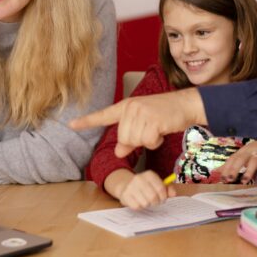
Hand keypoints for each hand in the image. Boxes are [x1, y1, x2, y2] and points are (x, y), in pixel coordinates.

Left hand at [70, 89, 206, 157]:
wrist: (186, 104)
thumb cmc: (165, 115)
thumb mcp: (144, 125)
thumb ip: (129, 138)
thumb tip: (118, 152)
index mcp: (126, 106)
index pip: (103, 115)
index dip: (86, 121)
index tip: (71, 124)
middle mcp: (130, 106)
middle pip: (123, 138)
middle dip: (137, 141)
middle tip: (150, 131)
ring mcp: (141, 111)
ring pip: (134, 140)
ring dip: (148, 141)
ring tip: (157, 129)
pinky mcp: (152, 118)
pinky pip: (148, 141)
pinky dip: (156, 141)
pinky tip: (162, 130)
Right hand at [118, 170, 176, 209]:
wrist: (126, 185)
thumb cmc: (146, 186)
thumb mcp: (157, 184)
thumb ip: (168, 188)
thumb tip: (173, 194)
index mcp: (149, 174)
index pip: (161, 188)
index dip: (163, 196)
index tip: (162, 198)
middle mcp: (139, 178)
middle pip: (153, 197)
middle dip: (156, 202)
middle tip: (155, 202)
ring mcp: (131, 187)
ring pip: (145, 203)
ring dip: (147, 204)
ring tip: (145, 200)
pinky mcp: (125, 195)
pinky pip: (137, 206)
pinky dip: (139, 207)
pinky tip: (138, 201)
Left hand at [219, 141, 256, 183]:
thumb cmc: (256, 151)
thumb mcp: (244, 155)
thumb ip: (232, 163)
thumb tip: (217, 171)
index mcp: (242, 151)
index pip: (232, 159)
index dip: (226, 168)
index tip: (221, 178)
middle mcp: (249, 150)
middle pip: (240, 159)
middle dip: (234, 169)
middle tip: (229, 179)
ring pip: (253, 161)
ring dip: (248, 171)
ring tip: (244, 181)